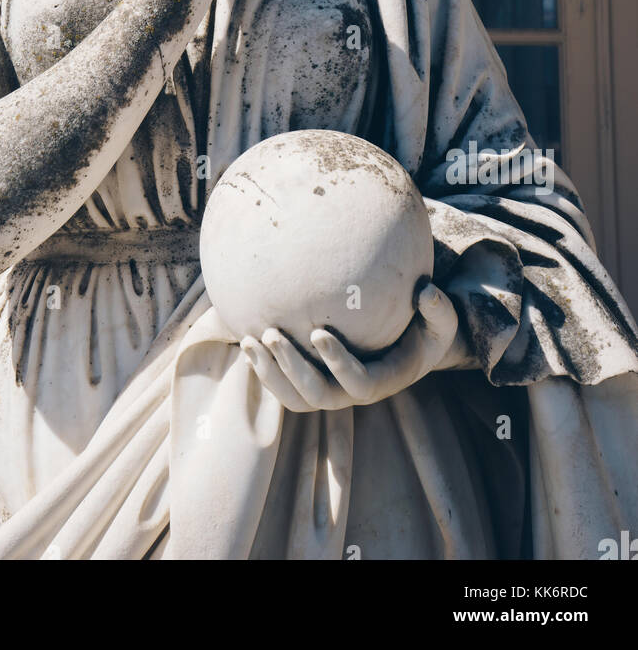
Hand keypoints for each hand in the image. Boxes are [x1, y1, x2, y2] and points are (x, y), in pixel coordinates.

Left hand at [240, 283, 459, 412]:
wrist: (409, 348)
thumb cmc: (425, 331)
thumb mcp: (442, 322)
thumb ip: (439, 309)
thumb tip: (426, 291)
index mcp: (383, 381)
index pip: (357, 383)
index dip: (337, 363)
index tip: (318, 331)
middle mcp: (352, 394)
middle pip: (316, 396)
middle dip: (292, 368)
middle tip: (272, 334)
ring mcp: (330, 393)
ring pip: (294, 398)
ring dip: (270, 373)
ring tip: (251, 340)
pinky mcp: (312, 384)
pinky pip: (283, 387)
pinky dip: (264, 370)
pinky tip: (247, 340)